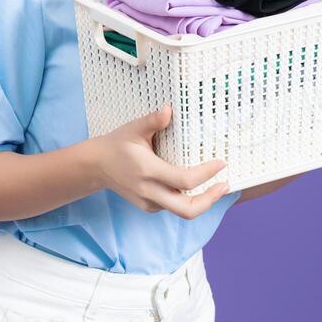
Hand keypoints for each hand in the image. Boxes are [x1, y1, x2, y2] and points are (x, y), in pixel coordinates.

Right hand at [93, 104, 228, 217]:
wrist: (96, 166)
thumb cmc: (117, 144)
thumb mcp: (133, 129)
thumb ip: (152, 121)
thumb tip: (169, 109)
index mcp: (148, 171)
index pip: (185, 180)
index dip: (207, 174)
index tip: (221, 163)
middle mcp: (149, 191)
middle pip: (187, 209)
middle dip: (210, 200)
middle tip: (225, 185)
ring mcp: (148, 202)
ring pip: (182, 212)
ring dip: (203, 202)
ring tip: (217, 187)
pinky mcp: (148, 207)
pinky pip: (173, 208)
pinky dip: (189, 200)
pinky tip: (198, 188)